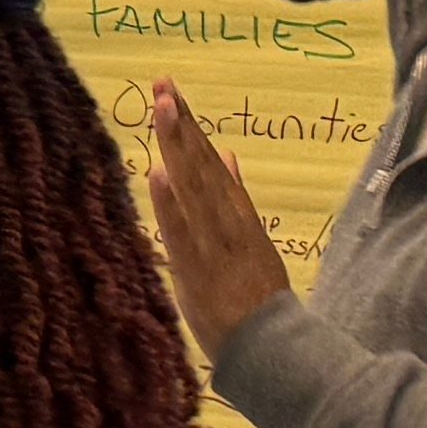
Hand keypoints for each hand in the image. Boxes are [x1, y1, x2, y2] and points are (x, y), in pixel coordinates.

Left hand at [144, 83, 296, 352]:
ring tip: (164, 108)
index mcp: (235, 211)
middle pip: (199, 163)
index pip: (207, 159)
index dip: (188, 124)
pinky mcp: (198, 267)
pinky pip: (181, 231)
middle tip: (164, 84)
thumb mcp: (249, 233)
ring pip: (194, 186)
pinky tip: (158, 173)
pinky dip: (171, 203)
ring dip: (178, 146)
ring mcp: (212, 242)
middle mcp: (226, 220)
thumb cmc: (253, 291)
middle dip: (181, 123)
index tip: (169, 90)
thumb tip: (224, 153)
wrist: (268, 343)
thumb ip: (233, 193)